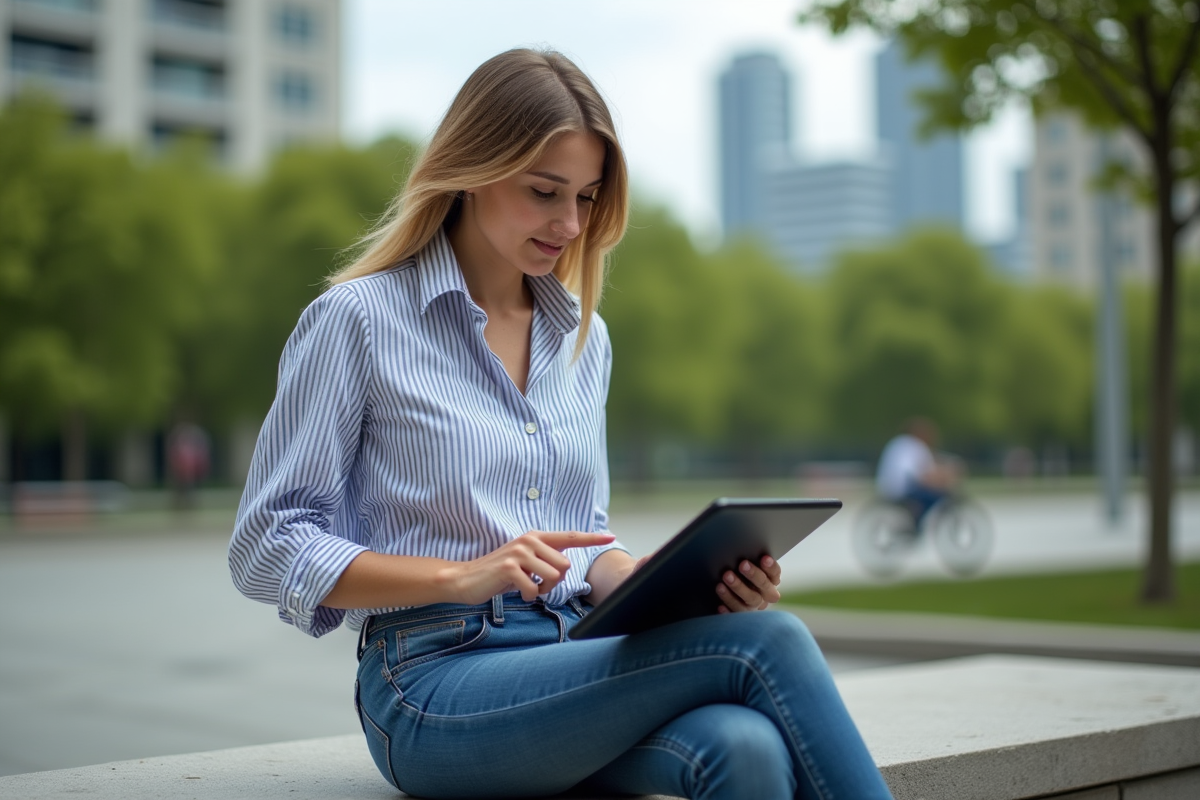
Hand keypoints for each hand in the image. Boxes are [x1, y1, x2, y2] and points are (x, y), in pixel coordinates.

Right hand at [448, 531, 614, 604]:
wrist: (466, 579)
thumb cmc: (500, 574)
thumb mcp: (525, 562)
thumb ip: (544, 560)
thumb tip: (564, 567)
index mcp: (536, 537)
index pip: (569, 537)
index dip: (591, 538)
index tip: (610, 536)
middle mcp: (529, 540)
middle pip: (564, 566)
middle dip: (554, 582)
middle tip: (535, 583)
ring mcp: (519, 552)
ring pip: (553, 577)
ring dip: (543, 590)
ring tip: (526, 587)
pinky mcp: (510, 568)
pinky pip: (535, 589)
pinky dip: (529, 596)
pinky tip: (516, 591)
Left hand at [716, 555, 781, 612]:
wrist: (736, 598)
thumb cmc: (742, 576)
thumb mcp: (749, 568)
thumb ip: (750, 561)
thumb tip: (740, 548)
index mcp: (771, 581)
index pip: (774, 573)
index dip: (771, 567)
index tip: (764, 558)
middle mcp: (766, 596)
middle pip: (763, 587)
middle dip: (753, 575)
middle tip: (742, 564)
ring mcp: (754, 608)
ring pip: (750, 601)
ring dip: (738, 589)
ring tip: (723, 580)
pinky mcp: (741, 618)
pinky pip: (735, 616)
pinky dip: (728, 611)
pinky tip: (720, 606)